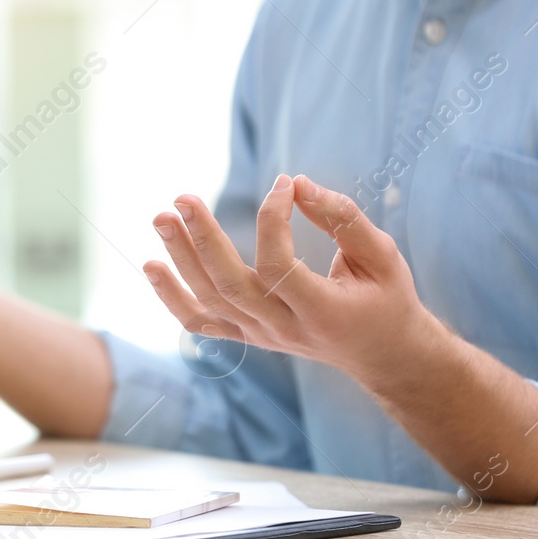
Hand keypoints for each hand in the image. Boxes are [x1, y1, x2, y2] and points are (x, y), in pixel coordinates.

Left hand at [144, 174, 444, 382]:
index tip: (284, 184)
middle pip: (230, 286)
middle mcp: (284, 329)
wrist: (382, 354)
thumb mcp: (382, 256)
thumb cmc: (386, 299)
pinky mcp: (249, 337)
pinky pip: (201, 323)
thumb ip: (343, 219)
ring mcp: (262, 336)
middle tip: (183, 198)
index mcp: (321, 312)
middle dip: (203, 240)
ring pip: (209, 302)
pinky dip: (171, 298)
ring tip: (161, 217)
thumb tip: (297, 183)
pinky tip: (151, 266)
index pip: (278, 266)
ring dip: (180, 259)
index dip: (273, 221)